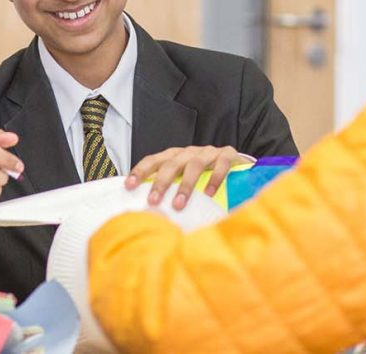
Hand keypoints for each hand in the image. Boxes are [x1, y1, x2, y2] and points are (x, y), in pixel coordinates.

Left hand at [125, 145, 247, 210]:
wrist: (237, 164)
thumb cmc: (207, 175)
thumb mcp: (186, 179)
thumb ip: (172, 190)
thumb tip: (152, 212)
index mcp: (175, 156)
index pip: (154, 160)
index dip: (140, 171)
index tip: (129, 186)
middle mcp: (189, 152)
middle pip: (171, 164)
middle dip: (160, 182)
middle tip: (153, 201)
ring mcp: (208, 152)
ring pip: (194, 165)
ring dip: (185, 185)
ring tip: (178, 204)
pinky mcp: (227, 154)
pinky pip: (220, 164)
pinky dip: (215, 178)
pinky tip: (209, 193)